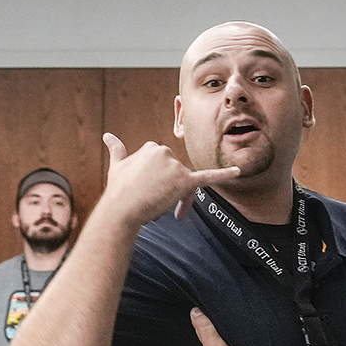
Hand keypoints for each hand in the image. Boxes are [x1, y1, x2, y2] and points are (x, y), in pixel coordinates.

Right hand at [96, 133, 241, 229]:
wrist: (121, 209)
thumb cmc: (118, 191)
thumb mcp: (117, 166)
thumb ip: (117, 150)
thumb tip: (107, 136)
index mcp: (153, 147)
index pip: (165, 165)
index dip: (159, 181)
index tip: (149, 192)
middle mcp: (165, 152)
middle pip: (177, 173)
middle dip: (169, 190)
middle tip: (154, 203)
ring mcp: (175, 166)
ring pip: (184, 183)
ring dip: (175, 197)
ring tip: (157, 205)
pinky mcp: (184, 181)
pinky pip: (208, 178)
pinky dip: (224, 174)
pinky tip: (237, 172)